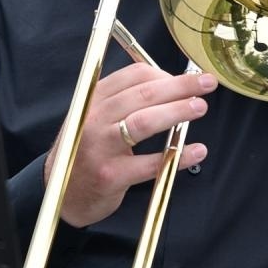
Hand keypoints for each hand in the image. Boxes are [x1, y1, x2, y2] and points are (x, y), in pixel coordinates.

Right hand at [44, 61, 216, 227]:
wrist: (60, 193)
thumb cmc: (87, 152)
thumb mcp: (96, 119)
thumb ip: (126, 102)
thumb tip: (172, 88)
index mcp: (94, 99)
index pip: (134, 76)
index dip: (166, 74)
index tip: (188, 79)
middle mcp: (94, 118)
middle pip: (143, 94)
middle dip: (180, 86)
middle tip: (206, 84)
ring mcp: (101, 147)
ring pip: (144, 122)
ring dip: (177, 112)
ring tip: (200, 108)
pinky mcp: (111, 175)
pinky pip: (150, 163)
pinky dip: (178, 156)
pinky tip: (197, 150)